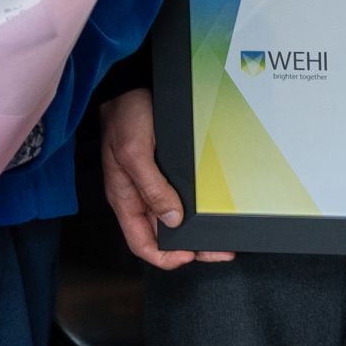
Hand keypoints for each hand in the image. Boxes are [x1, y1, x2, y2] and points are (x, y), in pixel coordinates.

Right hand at [96, 89, 225, 269]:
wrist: (129, 89)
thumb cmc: (124, 117)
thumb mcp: (134, 152)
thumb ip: (151, 186)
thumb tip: (172, 218)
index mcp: (125, 199)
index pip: (141, 243)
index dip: (164, 257)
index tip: (189, 256)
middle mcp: (139, 198)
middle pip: (163, 237)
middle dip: (191, 249)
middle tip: (220, 251)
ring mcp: (152, 187)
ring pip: (175, 222)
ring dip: (197, 232)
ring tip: (221, 239)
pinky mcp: (164, 174)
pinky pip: (180, 201)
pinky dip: (196, 212)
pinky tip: (211, 213)